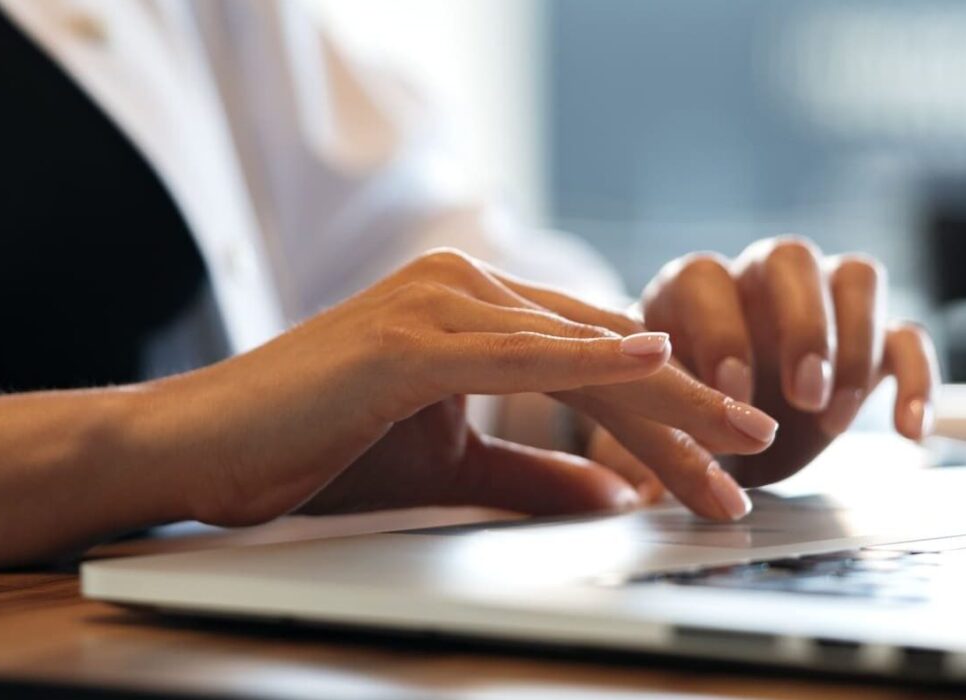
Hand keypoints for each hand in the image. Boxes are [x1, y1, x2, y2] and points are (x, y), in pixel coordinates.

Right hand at [130, 250, 776, 525]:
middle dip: (688, 410)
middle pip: (603, 348)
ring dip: (664, 401)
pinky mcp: (408, 334)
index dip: (667, 416)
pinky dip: (585, 358)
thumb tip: (611, 491)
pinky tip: (650, 362)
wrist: (205, 449)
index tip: (724, 469)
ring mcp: (436, 300)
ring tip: (739, 439)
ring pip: (577, 350)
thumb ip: (528, 473)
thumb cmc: (314, 449)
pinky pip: (516, 348)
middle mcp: (463, 287)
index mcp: (473, 311)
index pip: (593, 363)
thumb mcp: (446, 467)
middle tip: (759, 454)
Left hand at [595, 237, 938, 489]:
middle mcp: (758, 281)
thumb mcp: (647, 431)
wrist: (717, 431)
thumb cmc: (674, 418)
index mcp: (691, 291)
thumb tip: (640, 486)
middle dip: (801, 327)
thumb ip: (644, 447)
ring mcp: (821, 303)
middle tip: (801, 395)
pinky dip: (916, 379)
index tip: (730, 393)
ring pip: (857, 279)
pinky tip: (909, 431)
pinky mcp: (870, 339)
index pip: (707, 280)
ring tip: (835, 417)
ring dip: (855, 344)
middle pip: (790, 260)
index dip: (721, 332)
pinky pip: (907, 337)